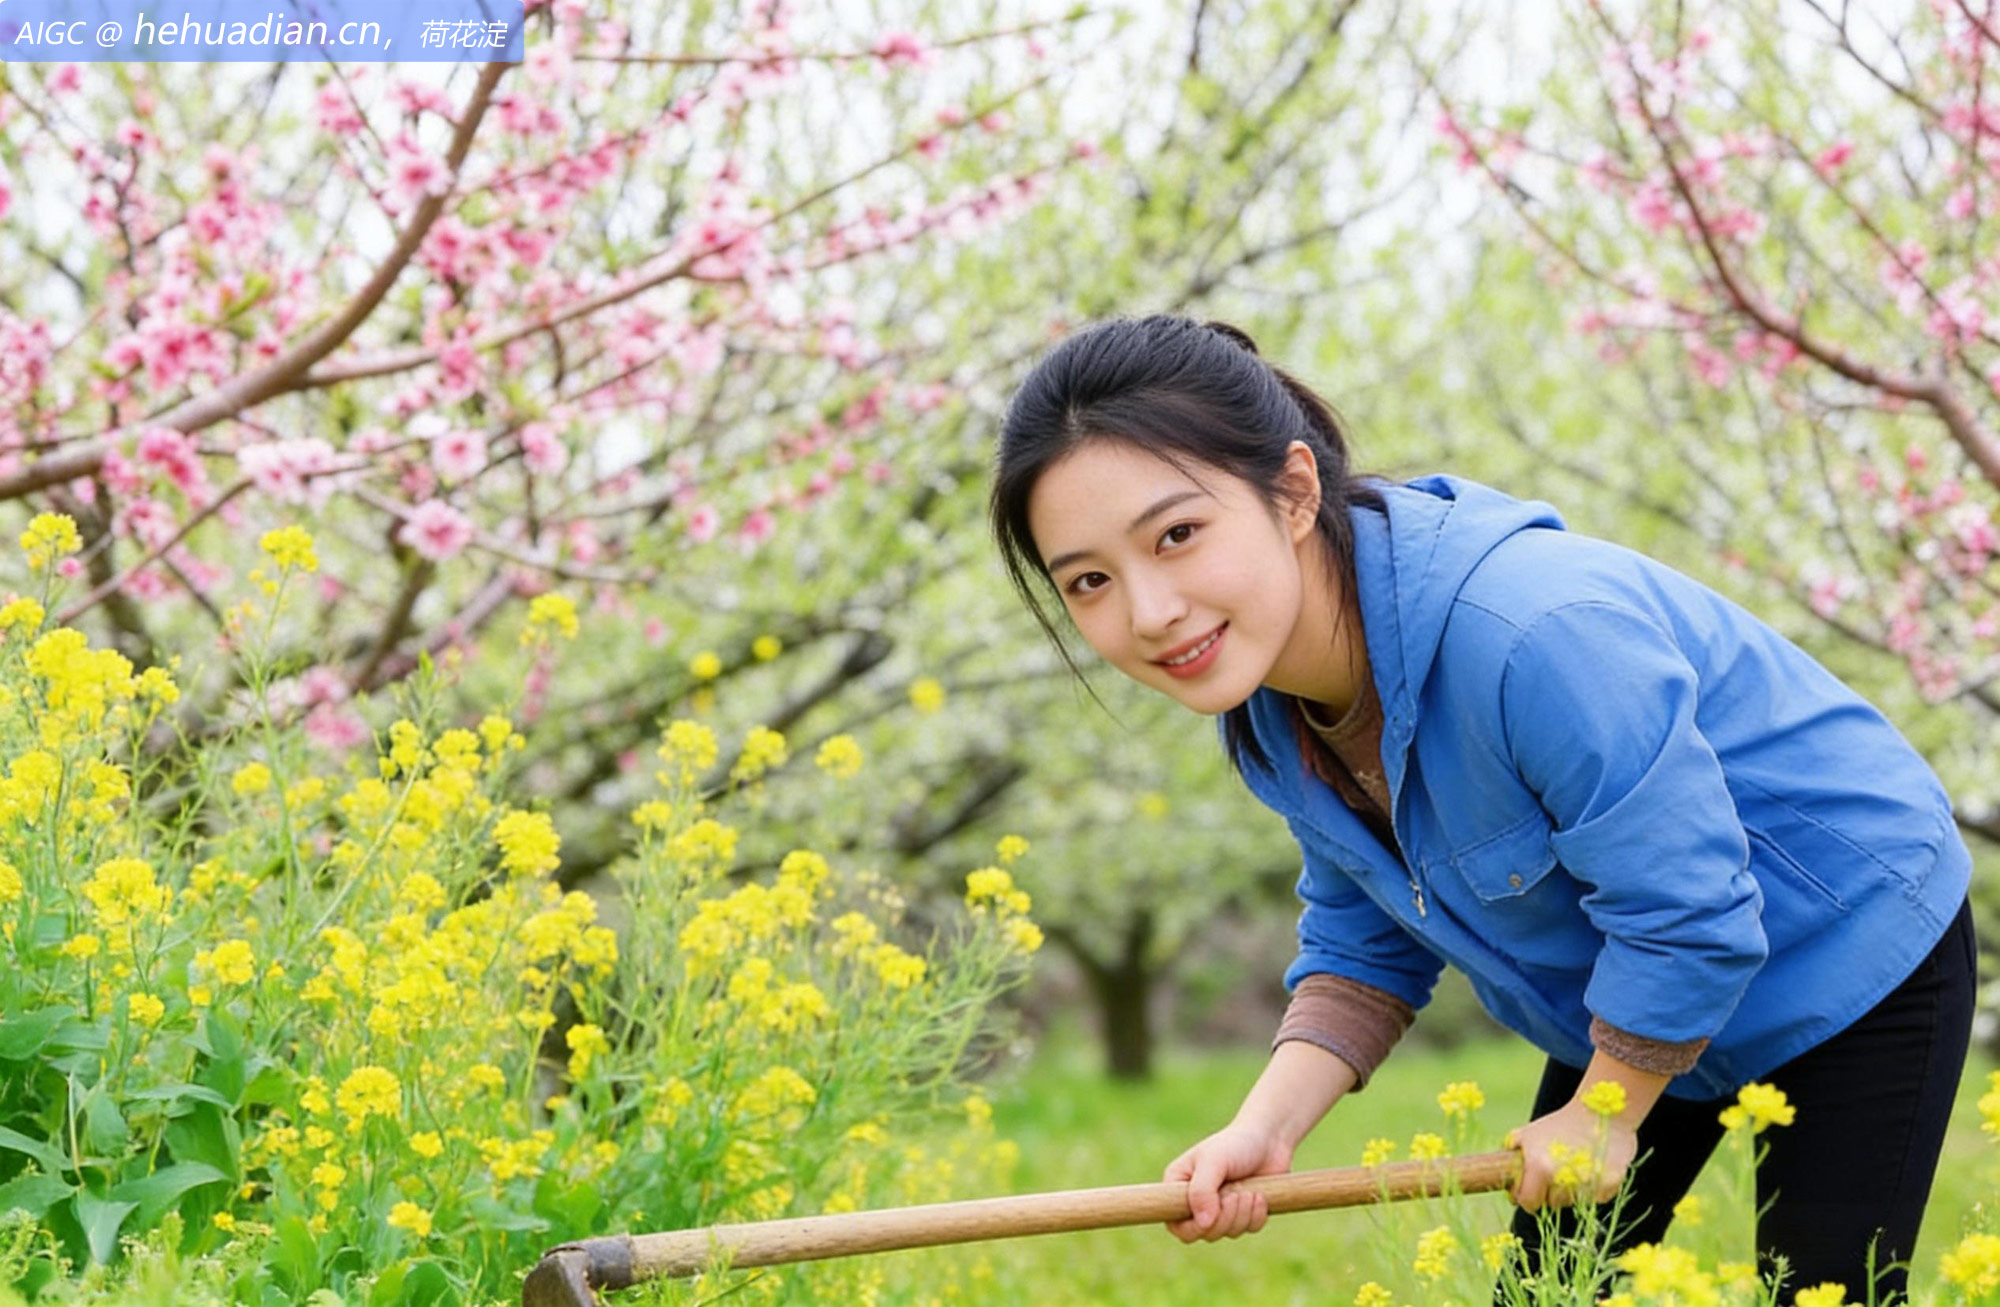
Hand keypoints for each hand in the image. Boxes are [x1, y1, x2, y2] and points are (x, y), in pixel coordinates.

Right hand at [1161, 1123, 1293, 1242]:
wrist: (1269, 1139)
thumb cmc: (1235, 1144)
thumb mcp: (1213, 1162)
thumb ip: (1202, 1192)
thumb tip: (1203, 1224)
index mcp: (1179, 1186)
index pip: (1176, 1225)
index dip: (1193, 1228)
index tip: (1213, 1211)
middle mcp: (1197, 1200)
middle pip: (1204, 1233)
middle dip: (1225, 1218)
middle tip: (1237, 1194)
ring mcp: (1220, 1209)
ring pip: (1228, 1233)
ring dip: (1242, 1214)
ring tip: (1249, 1191)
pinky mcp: (1243, 1213)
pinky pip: (1248, 1229)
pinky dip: (1256, 1216)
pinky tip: (1260, 1195)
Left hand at [1504, 1098, 1636, 1212]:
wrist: (1600, 1110)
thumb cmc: (1560, 1123)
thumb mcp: (1529, 1133)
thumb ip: (1512, 1154)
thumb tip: (1504, 1181)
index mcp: (1540, 1167)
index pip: (1528, 1203)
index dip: (1527, 1198)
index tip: (1532, 1191)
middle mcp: (1564, 1179)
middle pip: (1552, 1205)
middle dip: (1550, 1193)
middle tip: (1556, 1172)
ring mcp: (1589, 1183)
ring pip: (1574, 1203)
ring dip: (1572, 1191)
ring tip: (1575, 1166)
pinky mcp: (1611, 1184)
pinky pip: (1597, 1198)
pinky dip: (1594, 1189)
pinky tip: (1593, 1168)